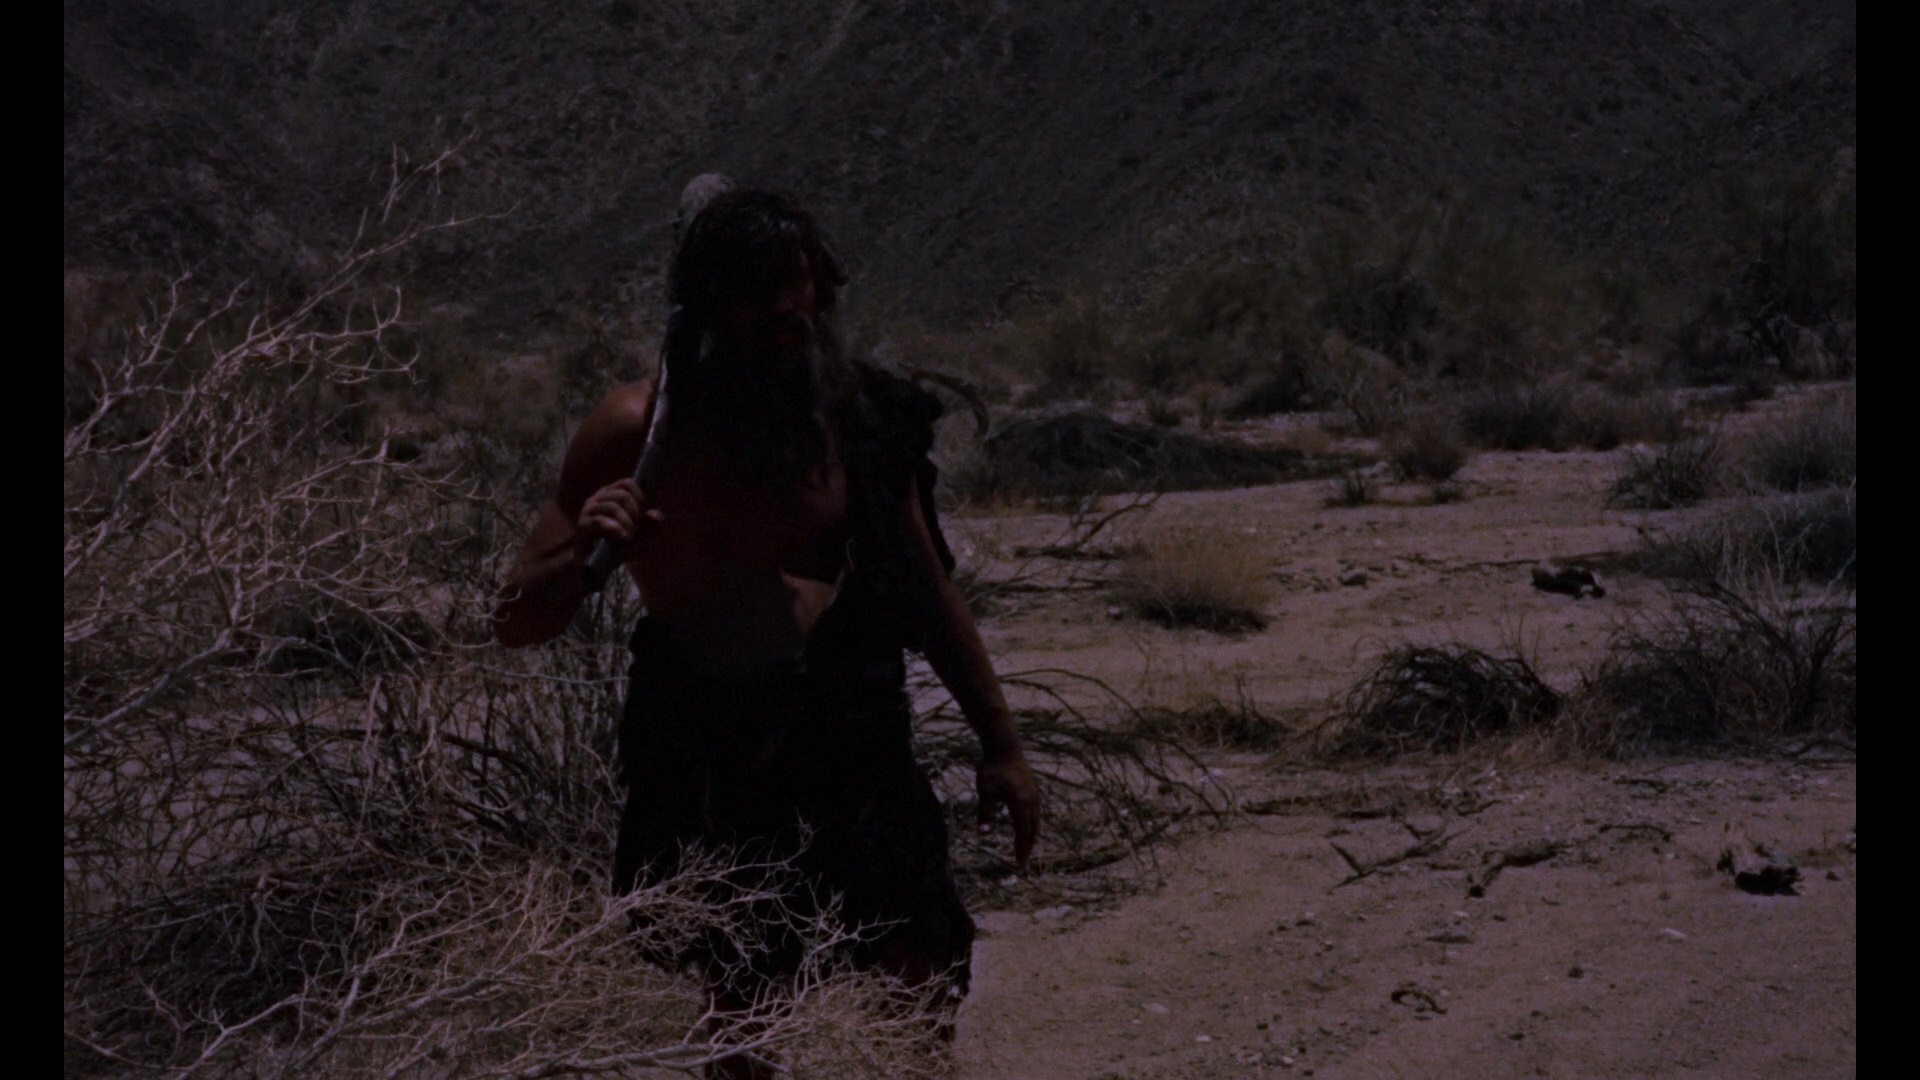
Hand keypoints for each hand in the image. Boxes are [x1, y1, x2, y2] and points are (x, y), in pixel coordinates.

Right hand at [574, 479, 657, 554]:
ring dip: (626, 523)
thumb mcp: (638, 538)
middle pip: (621, 494)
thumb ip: (649, 526)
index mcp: (610, 495)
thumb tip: (656, 515)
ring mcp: (588, 511)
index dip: (639, 498)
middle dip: (633, 512)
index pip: (627, 483)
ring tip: (627, 537)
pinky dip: (614, 528)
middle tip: (634, 529)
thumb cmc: (615, 548)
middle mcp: (598, 499)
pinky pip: (599, 521)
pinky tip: (622, 536)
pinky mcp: (582, 527)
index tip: (641, 516)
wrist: (593, 567)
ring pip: (612, 507)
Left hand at [976, 750, 1038, 868]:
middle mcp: (1031, 800)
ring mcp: (1034, 793)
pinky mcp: (1033, 788)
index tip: (1019, 863)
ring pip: (1036, 820)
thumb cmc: (992, 768)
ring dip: (1031, 836)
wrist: (1004, 746)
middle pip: (1033, 829)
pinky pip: (1036, 811)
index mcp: (1020, 803)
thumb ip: (986, 813)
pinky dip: (1032, 824)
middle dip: (1028, 846)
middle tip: (1022, 861)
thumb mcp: (985, 791)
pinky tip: (1026, 826)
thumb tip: (982, 834)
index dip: (1021, 848)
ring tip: (1025, 847)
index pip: (1023, 832)